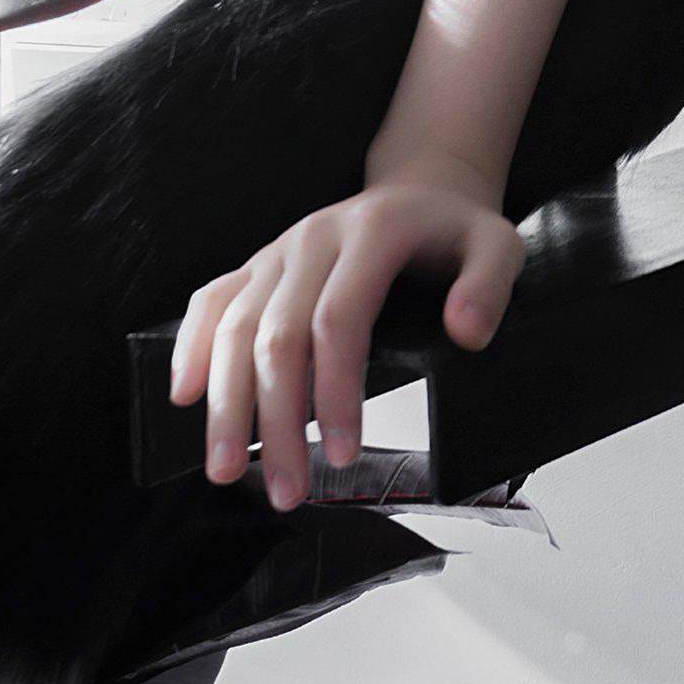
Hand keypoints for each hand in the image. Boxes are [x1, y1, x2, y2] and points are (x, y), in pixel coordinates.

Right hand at [168, 172, 525, 508]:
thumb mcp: (498, 246)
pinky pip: (211, 301)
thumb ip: (489, 285)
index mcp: (372, 232)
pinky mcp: (256, 265)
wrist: (419, 191)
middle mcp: (314, 238)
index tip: (344, 455)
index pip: (339, 320)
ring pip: (235, 327)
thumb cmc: (455, 231)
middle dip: (276, 422)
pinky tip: (185, 396)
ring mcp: (278, 250)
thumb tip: (466, 332)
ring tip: (227, 472)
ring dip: (226, 404)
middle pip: (277, 335)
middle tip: (286, 493)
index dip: (335, 390)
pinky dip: (191, 346)